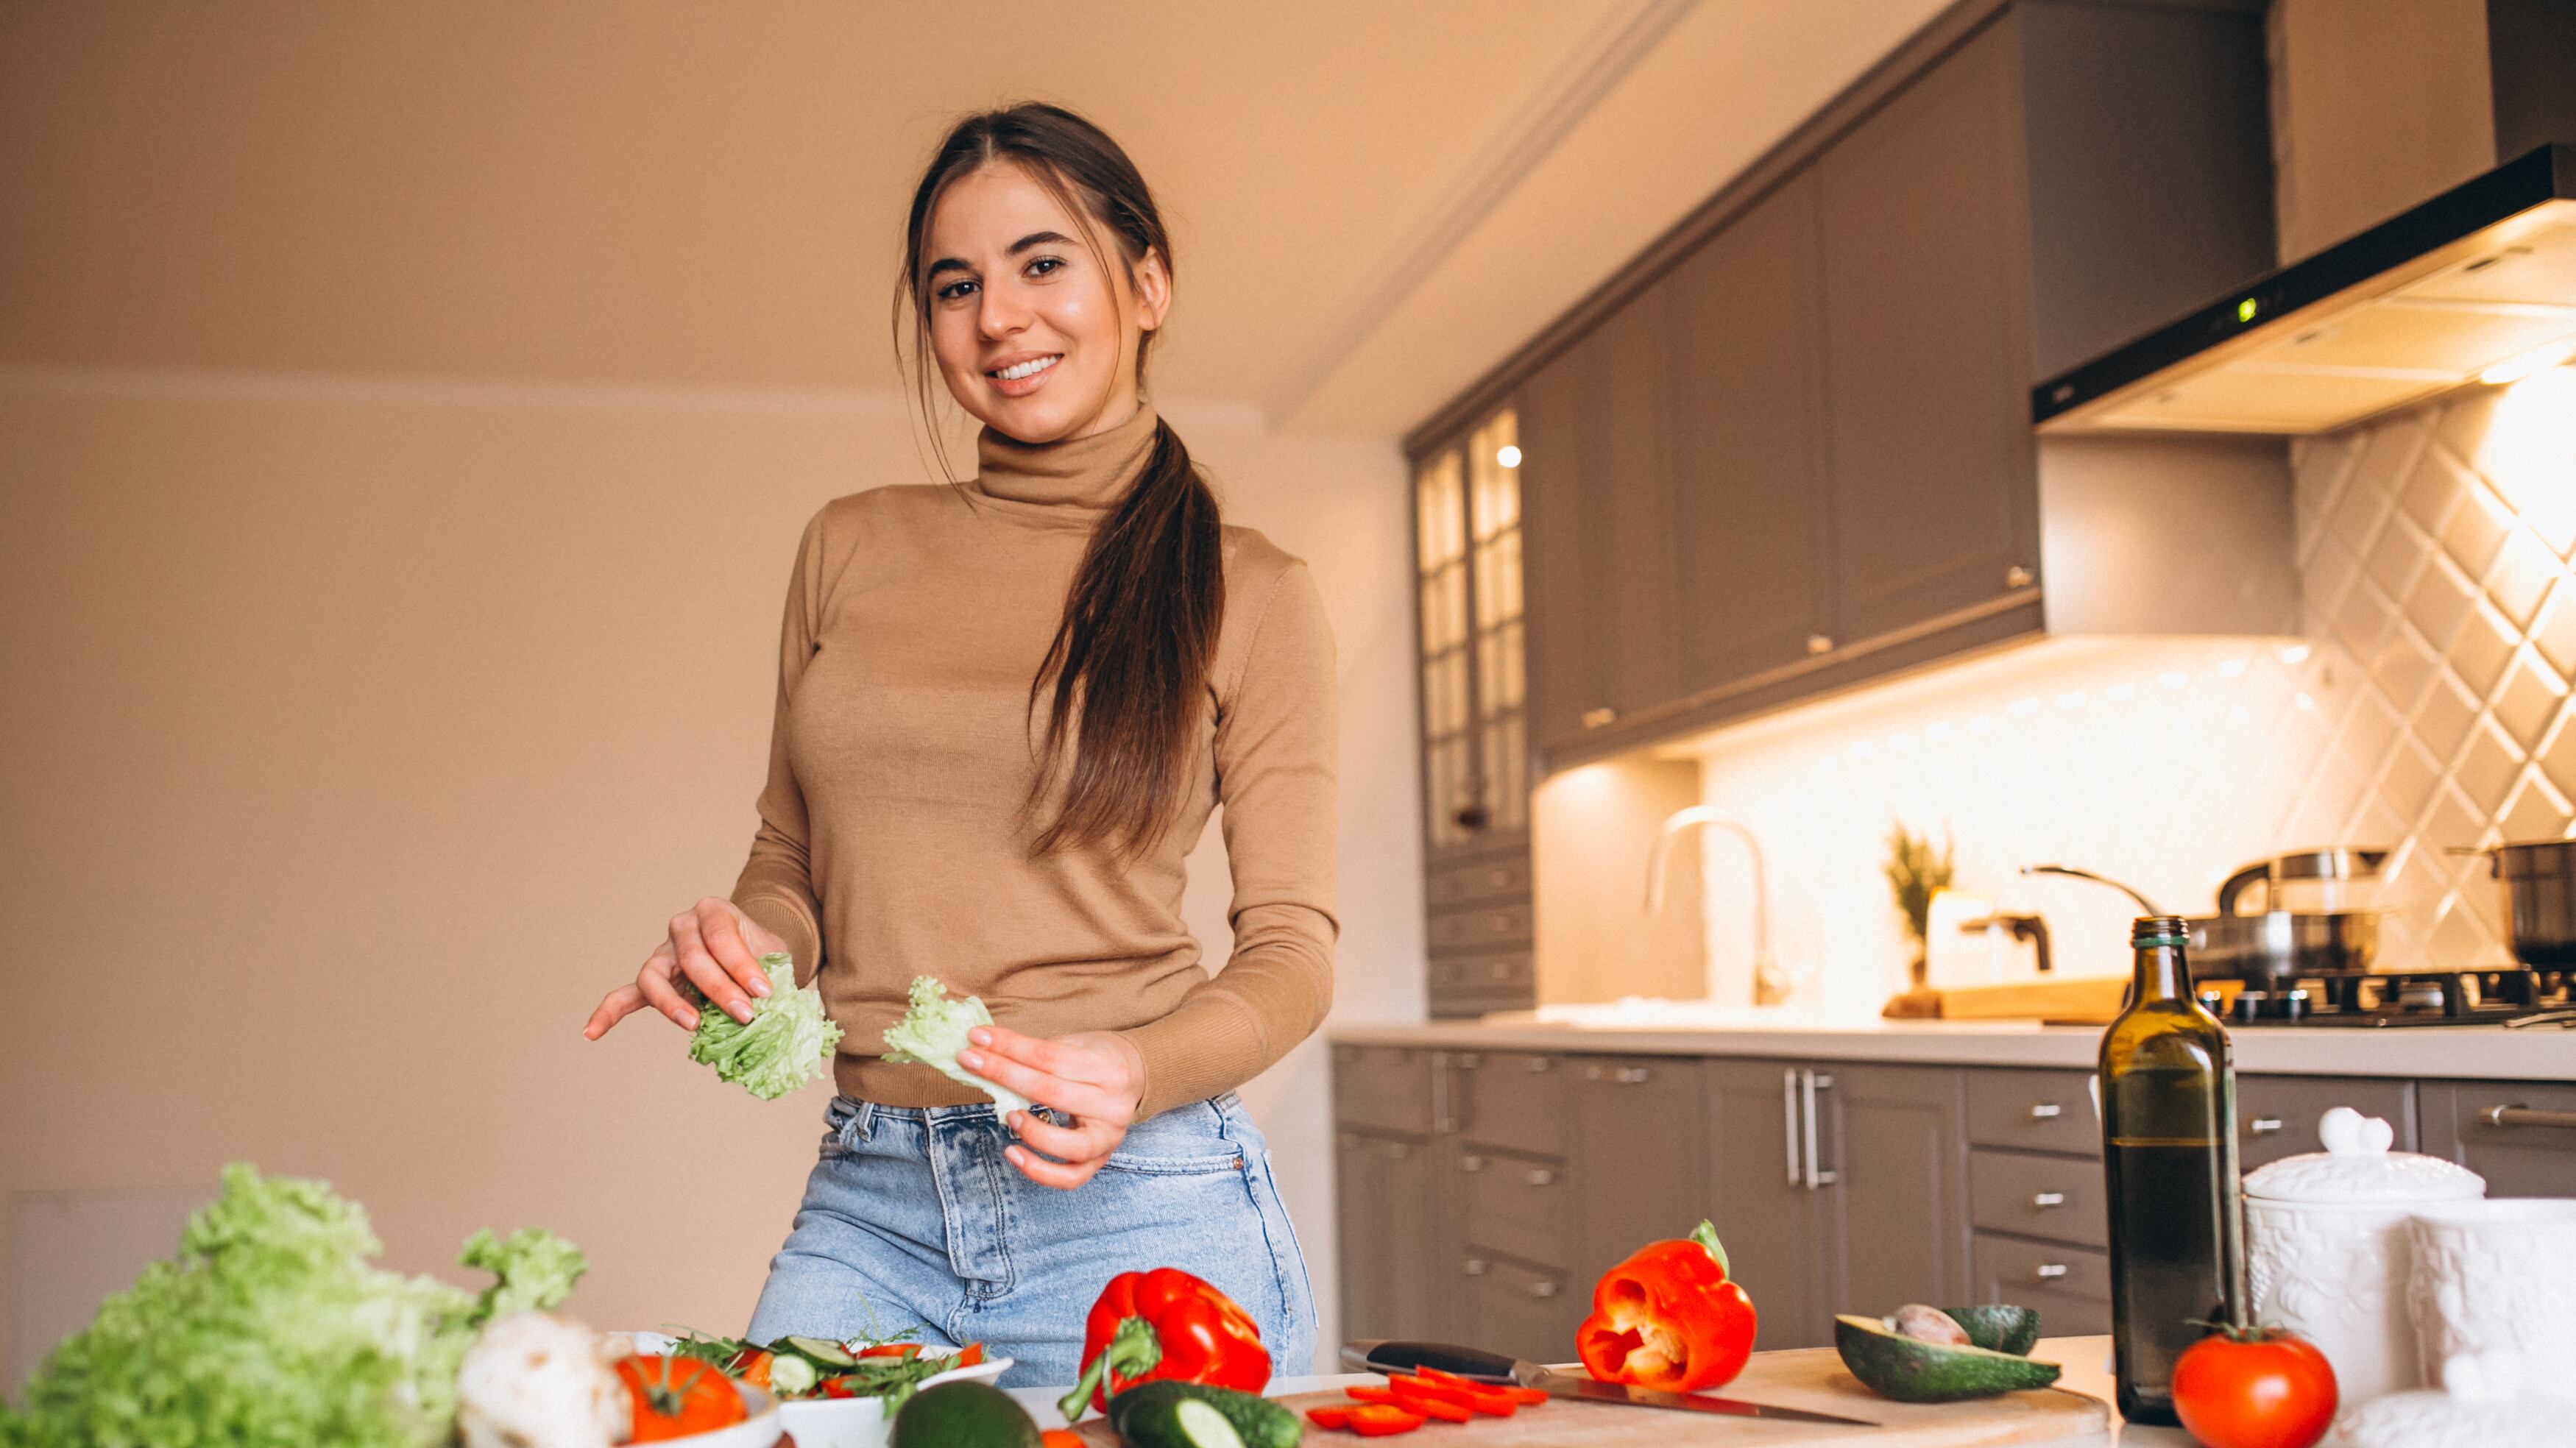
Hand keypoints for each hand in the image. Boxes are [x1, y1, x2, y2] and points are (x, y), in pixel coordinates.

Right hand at [583, 897, 787, 1038]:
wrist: (754, 949)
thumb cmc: (763, 951)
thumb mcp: (775, 954)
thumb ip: (774, 974)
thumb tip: (779, 1008)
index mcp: (714, 911)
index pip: (721, 937)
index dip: (741, 965)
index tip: (764, 992)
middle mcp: (683, 927)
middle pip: (692, 958)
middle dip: (719, 988)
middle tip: (745, 1015)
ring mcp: (664, 953)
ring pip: (654, 975)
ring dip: (672, 1003)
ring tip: (693, 1024)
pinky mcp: (655, 979)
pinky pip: (626, 994)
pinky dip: (609, 1012)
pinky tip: (591, 1032)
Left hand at [957, 1027, 1144, 1189]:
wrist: (1138, 1077)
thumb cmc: (1099, 1058)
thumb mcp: (1077, 1043)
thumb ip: (1039, 1052)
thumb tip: (986, 1051)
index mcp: (1107, 1067)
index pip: (1049, 1056)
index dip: (1010, 1046)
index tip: (977, 1038)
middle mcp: (1113, 1105)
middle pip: (1051, 1091)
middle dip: (1003, 1073)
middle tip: (970, 1061)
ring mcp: (1109, 1137)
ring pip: (1069, 1146)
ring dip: (1031, 1132)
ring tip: (1007, 1116)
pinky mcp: (1101, 1160)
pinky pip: (1071, 1177)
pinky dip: (1040, 1171)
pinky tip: (1014, 1153)